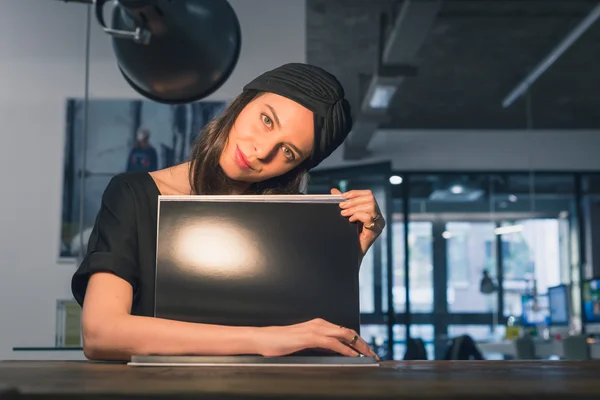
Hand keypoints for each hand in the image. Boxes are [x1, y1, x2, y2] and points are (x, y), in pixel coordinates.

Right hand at [256, 318, 378, 358]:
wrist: (263, 339)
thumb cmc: (279, 342)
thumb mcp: (303, 343)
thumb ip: (316, 345)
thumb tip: (330, 353)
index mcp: (319, 324)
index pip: (344, 331)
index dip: (357, 340)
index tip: (366, 351)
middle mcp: (320, 324)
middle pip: (348, 331)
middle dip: (363, 343)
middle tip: (373, 354)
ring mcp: (315, 329)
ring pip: (345, 335)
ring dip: (359, 346)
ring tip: (368, 356)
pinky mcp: (310, 337)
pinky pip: (333, 343)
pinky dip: (346, 349)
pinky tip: (353, 355)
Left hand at [331, 188, 384, 257]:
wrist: (348, 254)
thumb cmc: (348, 236)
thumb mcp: (345, 216)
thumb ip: (343, 203)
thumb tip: (334, 191)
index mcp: (373, 211)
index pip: (368, 194)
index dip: (355, 193)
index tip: (342, 196)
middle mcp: (378, 217)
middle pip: (370, 198)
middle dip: (353, 200)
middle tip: (342, 207)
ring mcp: (378, 224)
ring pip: (370, 206)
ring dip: (354, 208)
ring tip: (344, 214)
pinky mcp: (375, 231)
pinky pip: (368, 217)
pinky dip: (357, 216)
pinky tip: (350, 220)